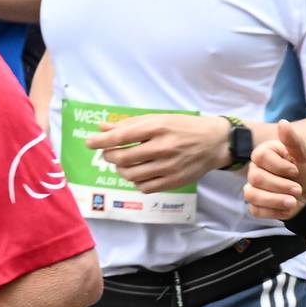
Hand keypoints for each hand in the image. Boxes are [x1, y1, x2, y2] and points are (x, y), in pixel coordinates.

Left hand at [82, 113, 229, 193]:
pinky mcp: (174, 181)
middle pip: (123, 158)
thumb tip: (102, 128)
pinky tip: (139, 174)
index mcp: (158, 127)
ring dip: (121, 170)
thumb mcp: (159, 119)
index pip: (122, 136)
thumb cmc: (184, 128)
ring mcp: (169, 166)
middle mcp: (163, 147)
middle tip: (109, 154)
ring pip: (131, 174)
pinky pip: (144, 187)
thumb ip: (130, 124)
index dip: (101, 141)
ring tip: (124, 165)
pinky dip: (136, 181)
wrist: (215, 142)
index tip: (89, 143)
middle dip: (110, 156)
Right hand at [243, 121, 305, 220]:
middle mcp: (256, 169)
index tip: (296, 170)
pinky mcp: (256, 205)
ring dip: (276, 200)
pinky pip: (255, 211)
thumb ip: (293, 140)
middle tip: (299, 189)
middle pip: (256, 178)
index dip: (279, 166)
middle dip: (281, 186)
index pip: (260, 157)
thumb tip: (282, 122)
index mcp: (265, 153)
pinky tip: (288, 208)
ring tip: (294, 201)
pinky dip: (273, 212)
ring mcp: (254, 188)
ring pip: (252, 195)